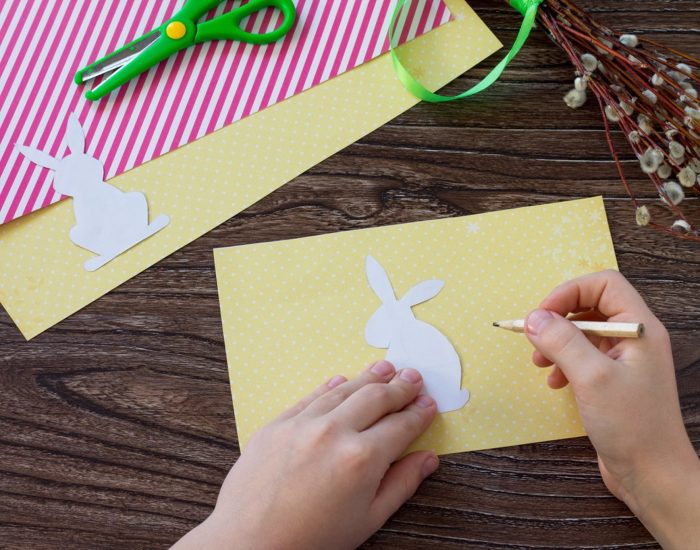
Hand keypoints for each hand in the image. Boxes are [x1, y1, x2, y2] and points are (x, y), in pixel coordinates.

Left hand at [173, 361, 437, 549]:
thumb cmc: (311, 540)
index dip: (419, 413)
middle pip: (376, 398)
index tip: (428, 404)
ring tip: (386, 367)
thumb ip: (401, 484)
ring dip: (369, 376)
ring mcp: (303, 424)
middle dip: (399, 386)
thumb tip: (427, 459)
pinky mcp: (278, 423)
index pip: (401, 425)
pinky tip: (342, 379)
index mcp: (362, 459)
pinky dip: (330, 385)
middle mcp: (334, 432)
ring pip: (344, 389)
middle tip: (413, 377)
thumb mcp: (367, 520)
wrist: (249, 543)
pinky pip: (311, 396)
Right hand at [524, 270, 699, 548]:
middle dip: (559, 318)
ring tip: (540, 363)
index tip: (542, 314)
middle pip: (591, 306)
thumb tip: (533, 317)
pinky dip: (563, 363)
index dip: (569, 292)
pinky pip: (583, 357)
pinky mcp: (613, 380)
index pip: (604, 284)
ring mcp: (625, 360)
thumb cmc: (632, 426)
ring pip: (584, 332)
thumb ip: (562, 342)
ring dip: (557, 341)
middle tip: (536, 339)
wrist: (653, 475)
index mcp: (639, 328)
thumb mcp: (592, 378)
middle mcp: (634, 338)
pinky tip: (554, 383)